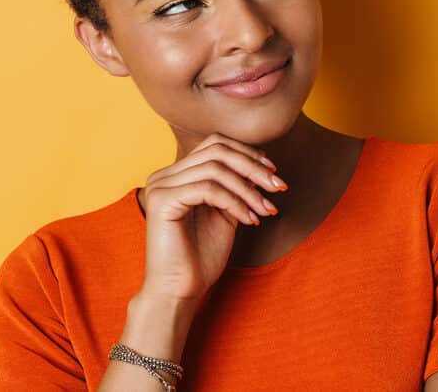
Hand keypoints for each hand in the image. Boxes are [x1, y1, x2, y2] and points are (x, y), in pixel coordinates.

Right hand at [136, 133, 286, 302]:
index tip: (274, 173)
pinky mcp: (162, 201)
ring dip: (248, 188)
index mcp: (175, 175)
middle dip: (253, 166)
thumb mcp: (226, 213)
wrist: (180, 292)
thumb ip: (237, 187)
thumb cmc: (201, 258)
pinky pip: (208, 189)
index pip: (215, 145)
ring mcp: (160, 186)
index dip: (248, 154)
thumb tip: (262, 162)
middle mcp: (163, 175)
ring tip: (266, 208)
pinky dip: (235, 201)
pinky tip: (249, 220)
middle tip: (278, 186)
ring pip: (215, 168)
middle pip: (216, 149)